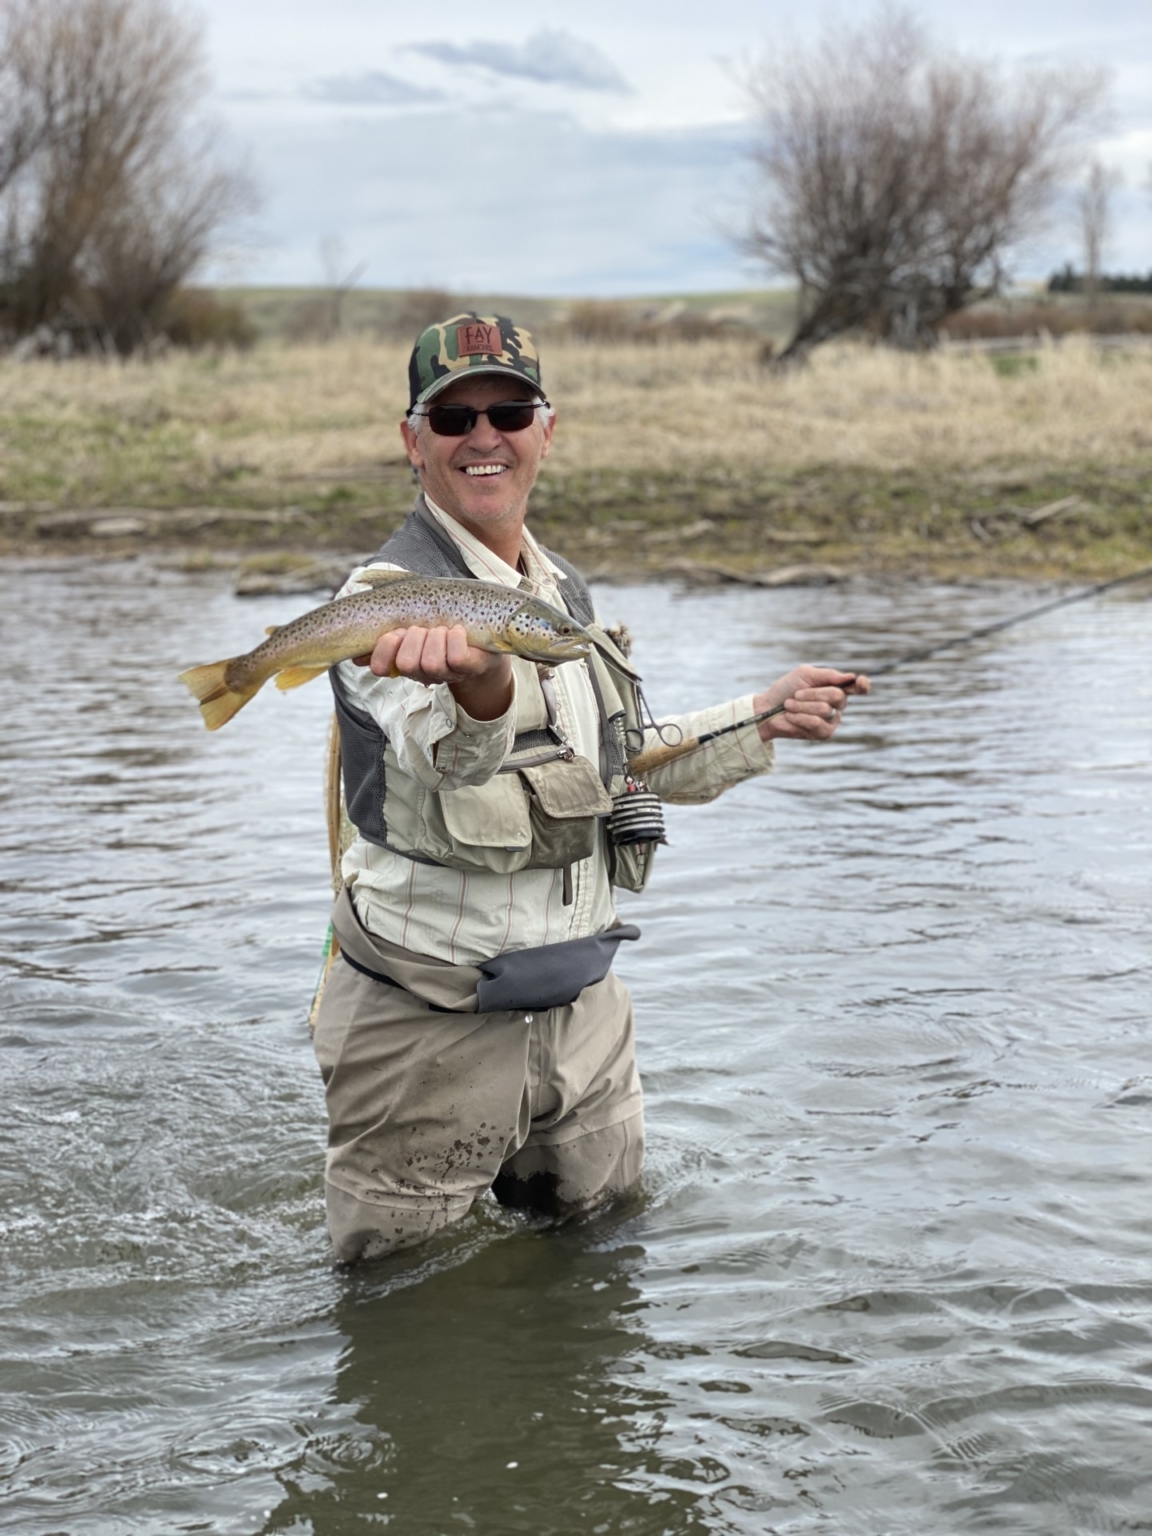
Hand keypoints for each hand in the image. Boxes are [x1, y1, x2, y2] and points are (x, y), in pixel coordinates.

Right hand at [353, 625, 513, 720]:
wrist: (481, 635)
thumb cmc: (440, 624)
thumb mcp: (410, 625)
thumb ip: (384, 634)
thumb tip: (356, 657)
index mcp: (402, 661)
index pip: (378, 667)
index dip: (384, 648)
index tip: (394, 632)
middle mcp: (422, 673)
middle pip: (406, 663)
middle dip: (413, 638)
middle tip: (422, 628)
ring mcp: (447, 674)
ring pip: (431, 662)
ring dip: (435, 637)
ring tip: (441, 629)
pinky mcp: (470, 668)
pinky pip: (456, 657)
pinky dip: (455, 638)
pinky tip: (457, 631)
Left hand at [753, 666, 869, 742]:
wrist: (767, 708)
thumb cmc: (785, 690)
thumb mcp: (804, 675)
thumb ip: (827, 675)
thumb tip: (850, 676)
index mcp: (835, 687)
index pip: (857, 688)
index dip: (863, 685)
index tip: (860, 682)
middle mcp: (837, 704)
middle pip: (837, 695)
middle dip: (813, 693)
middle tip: (796, 694)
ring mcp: (832, 720)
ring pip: (825, 709)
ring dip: (802, 705)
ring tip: (789, 705)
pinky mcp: (824, 733)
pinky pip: (816, 723)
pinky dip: (800, 717)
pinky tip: (791, 717)